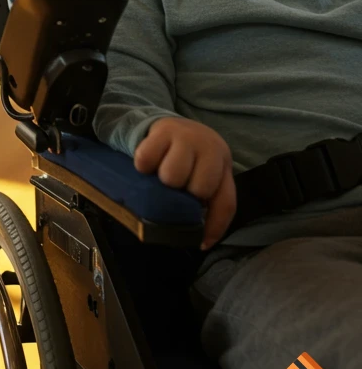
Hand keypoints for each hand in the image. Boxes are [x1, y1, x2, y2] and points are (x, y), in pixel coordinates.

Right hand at [133, 117, 235, 250]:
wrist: (170, 125)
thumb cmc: (190, 159)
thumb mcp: (204, 176)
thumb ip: (207, 203)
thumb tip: (200, 241)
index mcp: (223, 164)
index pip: (226, 203)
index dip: (214, 227)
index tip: (200, 243)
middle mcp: (210, 148)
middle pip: (199, 189)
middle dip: (184, 195)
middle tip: (176, 189)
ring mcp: (186, 136)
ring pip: (172, 176)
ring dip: (162, 181)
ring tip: (161, 176)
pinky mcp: (162, 130)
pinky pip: (147, 160)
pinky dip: (143, 166)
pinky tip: (147, 165)